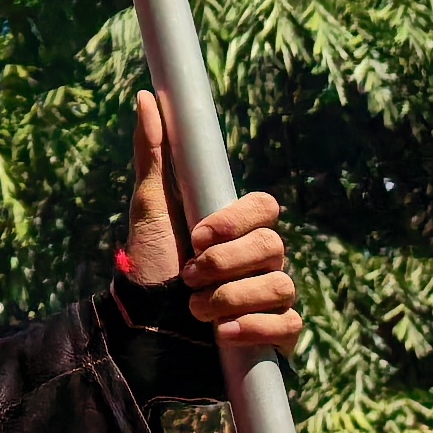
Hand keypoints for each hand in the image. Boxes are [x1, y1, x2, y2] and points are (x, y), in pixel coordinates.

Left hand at [122, 88, 301, 361]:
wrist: (142, 335)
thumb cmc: (150, 268)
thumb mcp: (149, 211)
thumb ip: (154, 154)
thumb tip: (145, 98)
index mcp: (236, 227)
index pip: (265, 207)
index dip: (236, 221)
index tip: (198, 235)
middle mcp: (259, 259)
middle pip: (272, 246)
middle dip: (225, 263)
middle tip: (188, 276)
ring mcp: (270, 296)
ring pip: (280, 285)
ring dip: (232, 297)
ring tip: (194, 309)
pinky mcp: (275, 335)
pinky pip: (290, 325)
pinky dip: (255, 328)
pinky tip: (222, 333)